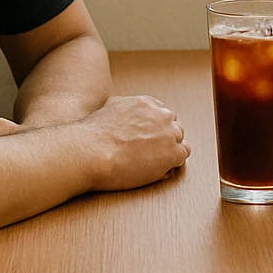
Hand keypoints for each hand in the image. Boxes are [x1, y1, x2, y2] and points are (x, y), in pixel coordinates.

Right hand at [73, 95, 191, 189]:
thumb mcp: (108, 108)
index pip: (161, 114)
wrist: (90, 152)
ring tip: (152, 163)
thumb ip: (123, 108)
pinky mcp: (172, 153)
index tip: (147, 139)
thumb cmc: (92, 136)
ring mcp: (168, 133)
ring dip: (169, 150)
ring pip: (179, 141)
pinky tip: (159, 169)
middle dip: (163, 138)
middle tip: (149, 153)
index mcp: (146, 103)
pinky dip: (173, 163)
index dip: (155, 128)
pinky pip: (182, 155)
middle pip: (172, 126)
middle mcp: (161, 115)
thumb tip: (125, 115)